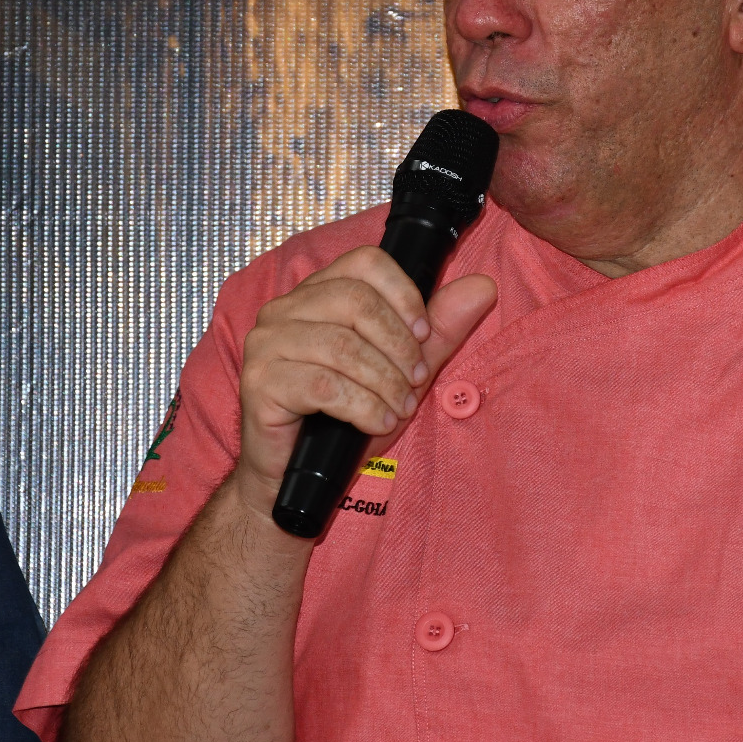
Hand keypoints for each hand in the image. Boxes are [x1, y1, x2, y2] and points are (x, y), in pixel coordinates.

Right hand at [235, 247, 496, 516]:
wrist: (295, 478)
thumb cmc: (345, 421)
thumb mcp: (403, 371)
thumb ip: (440, 330)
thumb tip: (483, 287)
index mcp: (316, 294)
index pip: (365, 263)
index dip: (404, 295)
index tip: (423, 335)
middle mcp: (284, 310)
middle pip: (354, 301)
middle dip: (398, 345)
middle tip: (416, 381)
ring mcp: (266, 344)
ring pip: (341, 345)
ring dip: (384, 381)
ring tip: (400, 407)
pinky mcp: (259, 382)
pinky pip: (324, 384)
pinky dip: (363, 406)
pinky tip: (378, 423)